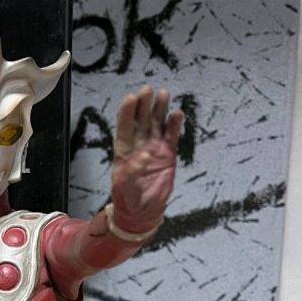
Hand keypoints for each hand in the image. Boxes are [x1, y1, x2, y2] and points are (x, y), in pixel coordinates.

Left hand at [110, 86, 183, 233]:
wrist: (144, 211)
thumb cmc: (129, 199)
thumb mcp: (125, 188)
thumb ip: (132, 172)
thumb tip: (143, 155)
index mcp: (124, 150)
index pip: (124, 126)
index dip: (127, 112)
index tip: (131, 97)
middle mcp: (139, 144)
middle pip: (141, 119)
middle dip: (144, 104)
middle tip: (148, 89)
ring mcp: (154, 146)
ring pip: (157, 123)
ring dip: (160, 109)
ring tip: (164, 94)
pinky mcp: (168, 153)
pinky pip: (172, 135)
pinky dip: (174, 124)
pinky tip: (178, 113)